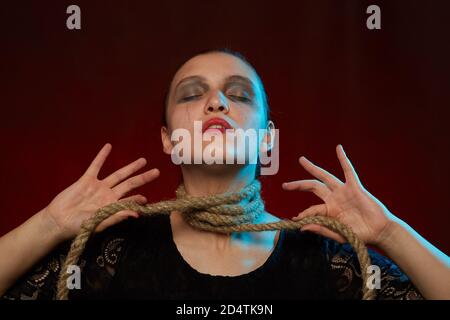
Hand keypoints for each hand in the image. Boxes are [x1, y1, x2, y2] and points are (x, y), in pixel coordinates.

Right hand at [42, 143, 159, 239]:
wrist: (58, 220)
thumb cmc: (79, 226)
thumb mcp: (100, 223)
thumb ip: (118, 216)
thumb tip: (137, 214)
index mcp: (113, 206)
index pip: (130, 200)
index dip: (139, 199)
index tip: (147, 198)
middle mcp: (109, 195)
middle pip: (129, 184)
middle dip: (143, 178)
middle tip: (157, 172)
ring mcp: (99, 187)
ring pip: (118, 174)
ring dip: (130, 167)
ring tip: (143, 161)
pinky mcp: (86, 180)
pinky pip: (96, 166)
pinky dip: (102, 157)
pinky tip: (108, 147)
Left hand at [282, 144, 395, 246]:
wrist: (379, 232)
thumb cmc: (360, 235)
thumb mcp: (338, 234)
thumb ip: (321, 229)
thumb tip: (302, 227)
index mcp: (329, 211)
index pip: (312, 209)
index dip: (304, 214)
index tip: (296, 219)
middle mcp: (334, 199)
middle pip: (313, 187)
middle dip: (298, 185)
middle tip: (284, 185)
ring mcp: (343, 192)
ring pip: (325, 176)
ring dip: (312, 168)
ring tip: (301, 160)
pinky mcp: (355, 187)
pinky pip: (348, 171)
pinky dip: (343, 159)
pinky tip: (338, 148)